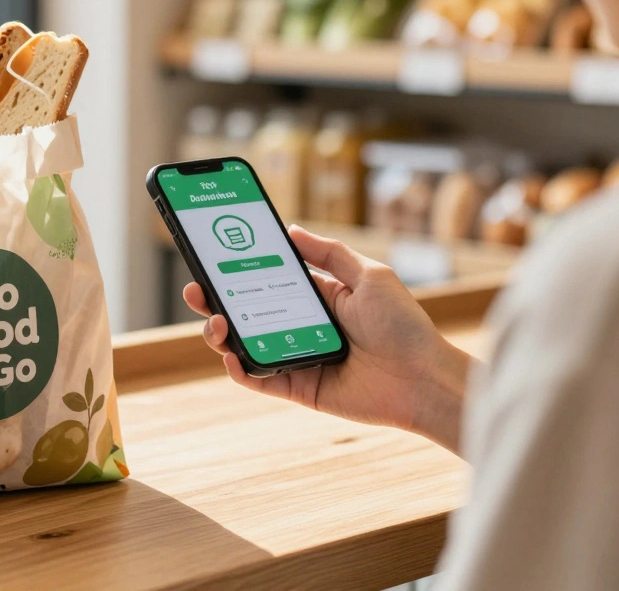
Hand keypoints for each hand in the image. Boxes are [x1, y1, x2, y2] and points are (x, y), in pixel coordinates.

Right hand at [183, 226, 469, 452]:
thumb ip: (329, 253)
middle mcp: (301, 326)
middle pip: (247, 311)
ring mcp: (296, 357)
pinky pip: (258, 378)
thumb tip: (291, 230)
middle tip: (195, 287)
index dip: (239, 269)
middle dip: (215, 299)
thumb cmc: (403, 325)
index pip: (268, 279)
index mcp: (317, 297)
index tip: (214, 253)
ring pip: (244, 344)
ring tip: (215, 319)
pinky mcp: (297, 388)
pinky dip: (239, 368)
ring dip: (220, 332)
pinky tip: (231, 354)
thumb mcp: (369, 275)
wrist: (423, 378)